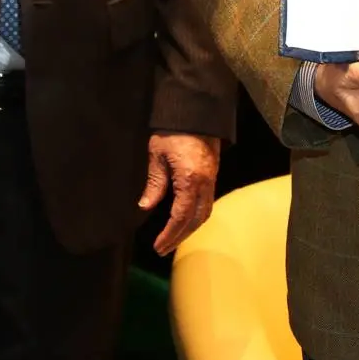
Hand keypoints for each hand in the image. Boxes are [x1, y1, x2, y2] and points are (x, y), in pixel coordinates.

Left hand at [139, 133, 220, 255]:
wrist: (195, 110)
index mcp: (190, 180)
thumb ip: (154, 183)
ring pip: (205, 212)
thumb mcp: (157, 156)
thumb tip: (145, 206)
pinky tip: (185, 219)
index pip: (181, 216)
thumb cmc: (172, 131)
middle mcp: (206, 183)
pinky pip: (208, 202)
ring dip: (190, 228)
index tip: (158, 246)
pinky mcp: (213, 174)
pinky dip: (196, 216)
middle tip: (163, 249)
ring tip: (173, 238)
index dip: (170, 234)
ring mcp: (212, 179)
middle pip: (196, 219)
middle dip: (180, 236)